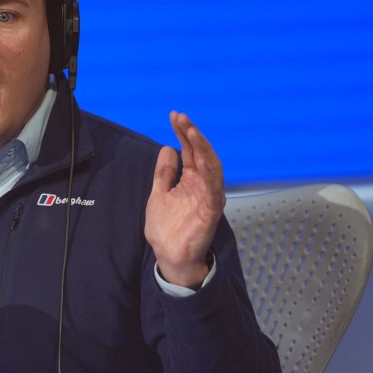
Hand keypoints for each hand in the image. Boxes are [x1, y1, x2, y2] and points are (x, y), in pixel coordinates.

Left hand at [145, 111, 225, 287]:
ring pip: (211, 167)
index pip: (190, 151)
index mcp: (191, 181)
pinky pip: (213, 188)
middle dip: (192, 134)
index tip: (174, 116)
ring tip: (191, 131)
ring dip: (202, 148)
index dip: (183, 133)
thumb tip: (168, 148)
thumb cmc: (168, 229)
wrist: (170, 256)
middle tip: (181, 117)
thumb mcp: (159, 194)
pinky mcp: (211, 210)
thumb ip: (164, 173)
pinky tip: (202, 158)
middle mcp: (203, 185)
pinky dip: (209, 172)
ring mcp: (209, 197)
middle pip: (201, 154)